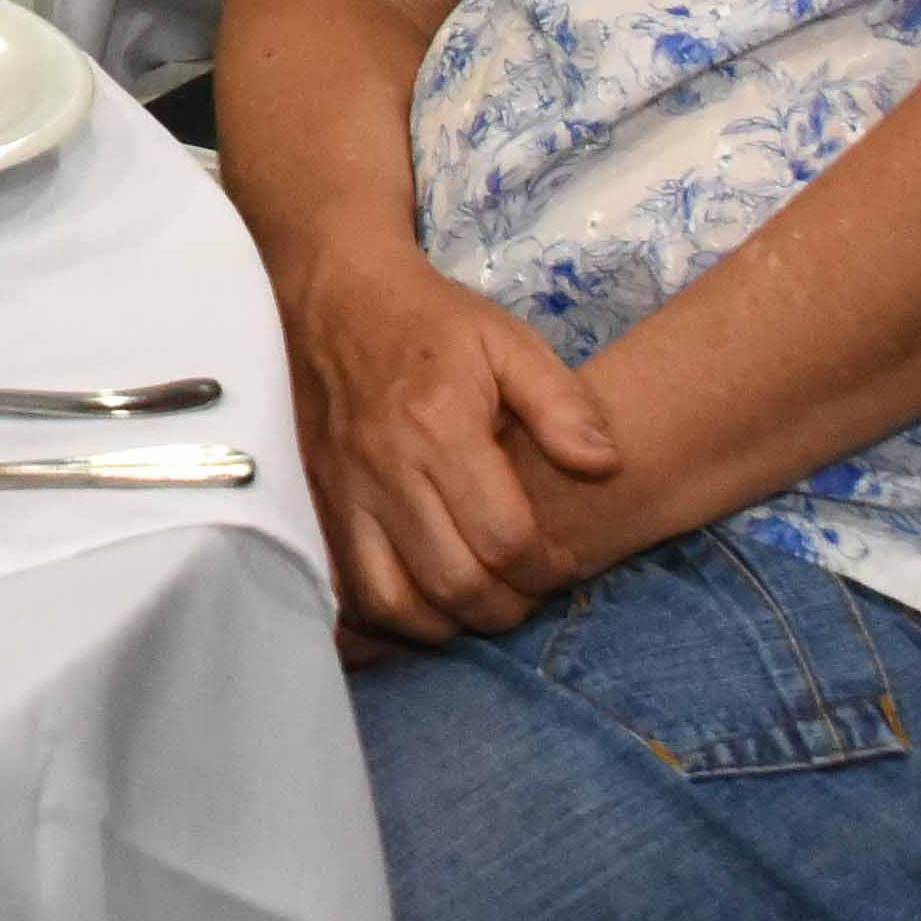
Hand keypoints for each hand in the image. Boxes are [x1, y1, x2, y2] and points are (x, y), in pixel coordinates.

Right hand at [281, 249, 624, 644]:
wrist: (338, 298)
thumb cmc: (433, 322)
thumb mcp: (510, 342)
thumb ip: (562, 404)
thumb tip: (604, 465)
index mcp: (440, 428)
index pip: (502, 539)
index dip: (545, 569)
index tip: (561, 561)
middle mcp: (385, 470)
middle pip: (452, 584)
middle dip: (504, 607)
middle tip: (526, 589)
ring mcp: (343, 493)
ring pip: (392, 602)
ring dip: (445, 621)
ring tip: (477, 598)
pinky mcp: (317, 504)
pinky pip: (347, 587)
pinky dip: (389, 611)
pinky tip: (422, 595)